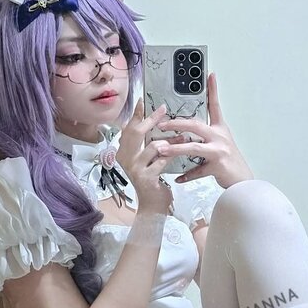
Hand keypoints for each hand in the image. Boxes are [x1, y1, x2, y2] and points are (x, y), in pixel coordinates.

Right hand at [116, 98, 173, 214]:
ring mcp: (135, 168)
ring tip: (183, 137)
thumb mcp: (147, 161)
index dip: (136, 115)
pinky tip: (181, 153)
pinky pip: (162, 160)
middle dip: (151, 120)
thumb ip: (147, 145)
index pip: (128, 129)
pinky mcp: (146, 177)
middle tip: (164, 110)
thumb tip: (154, 124)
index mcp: (124, 152)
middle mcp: (125, 159)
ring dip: (170, 140)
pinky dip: (173, 155)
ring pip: (153, 146)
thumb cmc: (152, 181)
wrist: (153, 206)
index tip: (142, 101)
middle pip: (136, 133)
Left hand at [154, 72, 253, 188]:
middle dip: (177, 123)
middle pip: (196, 125)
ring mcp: (219, 152)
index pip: (215, 106)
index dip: (213, 90)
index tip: (210, 75)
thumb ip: (206, 137)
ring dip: (176, 149)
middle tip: (162, 123)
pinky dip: (187, 175)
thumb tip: (187, 133)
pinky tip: (178, 178)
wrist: (243, 182)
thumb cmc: (230, 163)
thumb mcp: (221, 144)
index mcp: (220, 130)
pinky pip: (197, 171)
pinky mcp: (217, 167)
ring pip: (194, 148)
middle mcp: (220, 138)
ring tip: (161, 149)